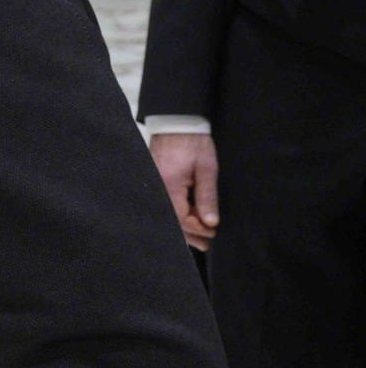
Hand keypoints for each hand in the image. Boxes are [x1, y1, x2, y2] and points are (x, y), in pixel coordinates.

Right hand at [151, 132, 218, 249]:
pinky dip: (176, 216)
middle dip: (191, 233)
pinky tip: (186, 221)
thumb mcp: (207, 169)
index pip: (183, 218)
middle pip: (173, 221)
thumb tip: (210, 222)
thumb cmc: (193, 143)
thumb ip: (207, 197)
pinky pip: (164, 205)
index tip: (214, 232)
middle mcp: (157, 188)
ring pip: (167, 215)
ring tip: (199, 239)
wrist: (177, 124)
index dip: (199, 228)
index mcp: (170, 185)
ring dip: (183, 227)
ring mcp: (153, 185)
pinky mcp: (154, 182)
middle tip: (207, 243)